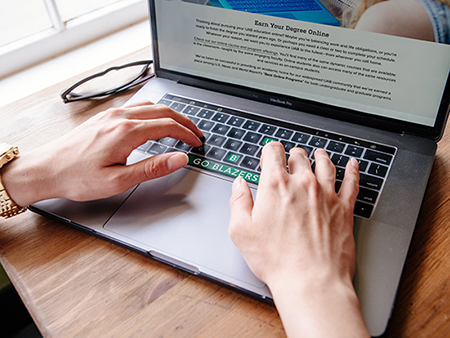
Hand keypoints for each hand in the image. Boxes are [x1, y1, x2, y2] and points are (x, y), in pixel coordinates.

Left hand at [1, 101, 202, 205]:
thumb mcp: (119, 180)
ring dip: (169, 114)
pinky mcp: (104, 117)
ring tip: (180, 126)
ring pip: (150, 106)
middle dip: (184, 121)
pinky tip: (154, 121)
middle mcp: (120, 117)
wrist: (46, 169)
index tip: (197, 142)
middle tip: (196, 133)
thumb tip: (179, 158)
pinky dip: (154, 112)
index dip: (187, 134)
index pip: (168, 126)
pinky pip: (136, 107)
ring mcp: (111, 114)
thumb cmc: (77, 177)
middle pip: (162, 111)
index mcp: (126, 132)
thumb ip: (153, 168)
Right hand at [229, 142, 368, 336]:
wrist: (310, 281)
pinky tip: (353, 165)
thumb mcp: (241, 230)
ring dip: (320, 156)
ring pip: (325, 164)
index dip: (270, 150)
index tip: (270, 154)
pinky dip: (353, 170)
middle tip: (291, 158)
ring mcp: (326, 194)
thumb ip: (238, 201)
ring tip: (319, 154)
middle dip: (292, 155)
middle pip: (299, 156)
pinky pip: (352, 182)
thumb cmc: (276, 259)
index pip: (273, 152)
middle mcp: (302, 184)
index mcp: (275, 185)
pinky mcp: (344, 208)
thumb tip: (239, 184)